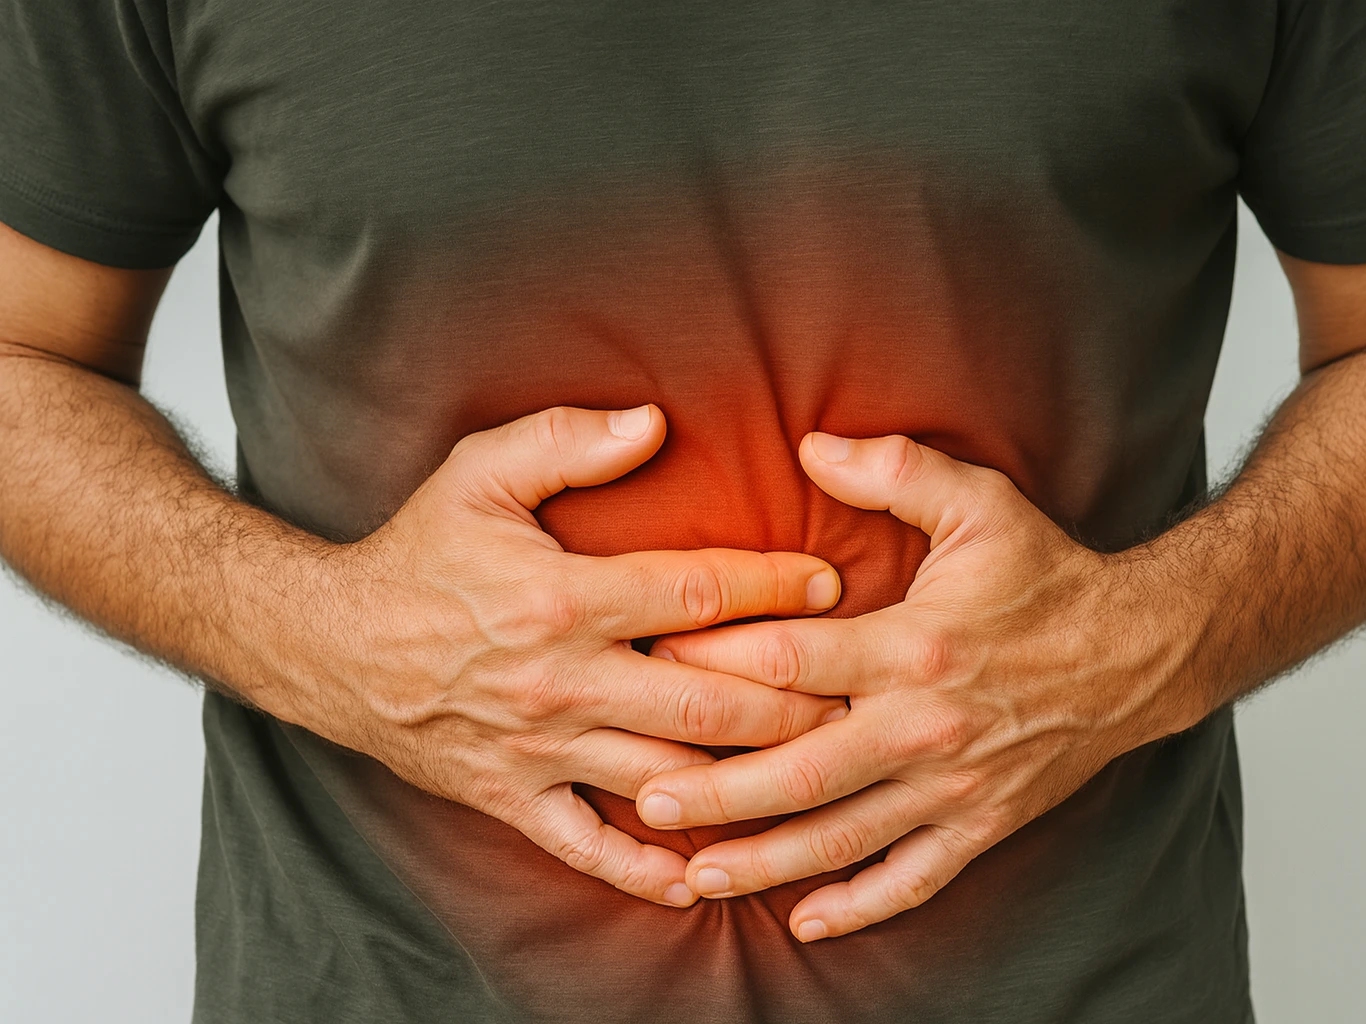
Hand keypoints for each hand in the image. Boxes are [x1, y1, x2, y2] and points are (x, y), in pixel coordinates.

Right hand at [301, 405, 846, 907]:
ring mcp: (540, 750)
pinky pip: (589, 849)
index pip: (695, 593)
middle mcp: (561, 681)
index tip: (830, 583)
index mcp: (562, 597)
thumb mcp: (478, 473)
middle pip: (706, 703)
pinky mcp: (513, 798)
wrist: (326, 643)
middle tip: (856, 693)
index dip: (773, 587)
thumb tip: (653, 424)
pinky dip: (646, 872)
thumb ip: (565, 442)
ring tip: (817, 774)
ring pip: (667, 780)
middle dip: (792, 701)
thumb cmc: (416, 552)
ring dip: (748, 784)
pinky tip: (704, 879)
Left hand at [636, 431, 1207, 937]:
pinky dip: (859, 906)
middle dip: (718, 790)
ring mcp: (953, 787)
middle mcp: (926, 726)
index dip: (716, 659)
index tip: (653, 657)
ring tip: (696, 874)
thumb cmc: (1049, 576)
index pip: (792, 660)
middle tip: (644, 796)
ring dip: (766, 861)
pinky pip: (913, 879)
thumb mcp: (980, 505)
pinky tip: (805, 922)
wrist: (1140, 652)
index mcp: (915, 646)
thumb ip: (895, 469)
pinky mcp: (980, 824)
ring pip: (842, 838)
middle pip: (800, 770)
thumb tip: (808, 444)